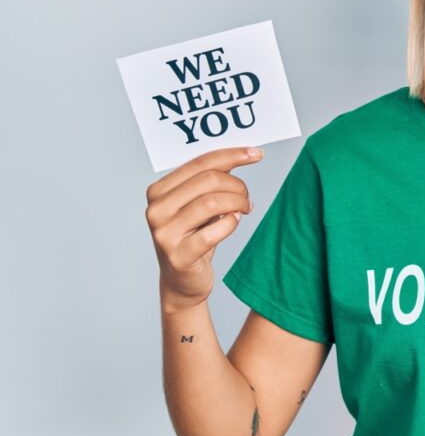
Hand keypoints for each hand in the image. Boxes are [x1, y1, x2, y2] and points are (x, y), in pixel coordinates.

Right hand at [145, 146, 262, 313]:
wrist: (183, 281)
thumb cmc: (195, 236)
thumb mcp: (199, 204)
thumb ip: (212, 179)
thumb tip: (243, 153)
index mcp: (158, 191)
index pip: (200, 162)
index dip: (232, 155)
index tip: (256, 153)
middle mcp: (156, 210)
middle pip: (209, 180)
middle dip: (237, 185)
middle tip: (247, 197)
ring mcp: (164, 233)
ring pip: (212, 202)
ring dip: (238, 202)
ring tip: (245, 209)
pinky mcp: (178, 255)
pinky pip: (215, 231)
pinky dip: (231, 224)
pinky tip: (234, 223)